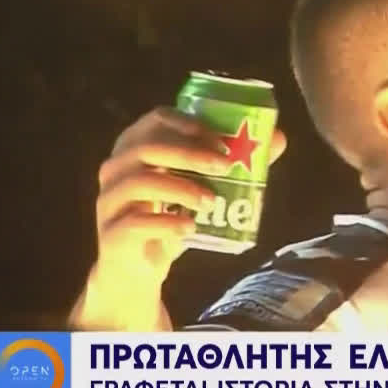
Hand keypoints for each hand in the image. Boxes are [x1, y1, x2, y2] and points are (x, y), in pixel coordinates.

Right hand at [92, 106, 287, 290]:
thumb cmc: (167, 217)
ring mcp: (109, 200)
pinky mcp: (111, 232)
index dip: (190, 124)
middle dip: (190, 153)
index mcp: (136, 146)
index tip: (222, 140)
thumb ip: (232, 164)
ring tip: (210, 202)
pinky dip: (168, 223)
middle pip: (148, 147)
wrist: (135, 269)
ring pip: (141, 181)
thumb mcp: (197, 188)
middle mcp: (116, 167)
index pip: (158, 118)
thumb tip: (278, 139)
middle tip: (225, 166)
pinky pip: (136, 222)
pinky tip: (190, 228)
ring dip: (182, 188)